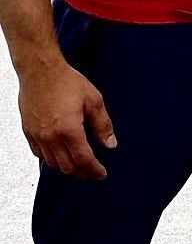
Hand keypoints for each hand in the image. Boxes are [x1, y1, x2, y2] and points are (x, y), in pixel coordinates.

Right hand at [18, 59, 116, 178]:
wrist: (39, 70)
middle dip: (82, 173)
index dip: (94, 170)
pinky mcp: (28, 132)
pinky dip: (51, 159)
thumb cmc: (66, 81)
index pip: (83, 160)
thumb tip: (110, 144)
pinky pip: (39, 154)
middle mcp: (50, 137)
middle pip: (67, 167)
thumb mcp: (94, 100)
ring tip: (79, 164)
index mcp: (69, 130)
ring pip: (52, 163)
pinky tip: (60, 154)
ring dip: (67, 167)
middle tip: (93, 172)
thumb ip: (103, 125)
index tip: (101, 173)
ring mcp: (37, 136)